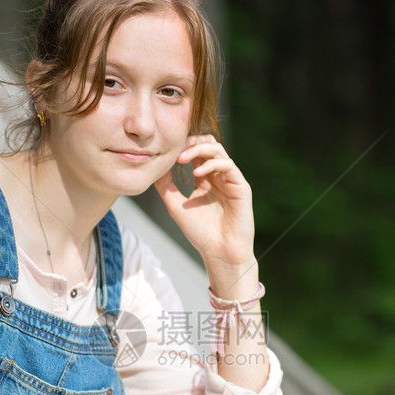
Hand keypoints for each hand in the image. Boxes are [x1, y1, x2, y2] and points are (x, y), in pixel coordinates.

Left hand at [154, 135, 256, 293]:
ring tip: (181, 159)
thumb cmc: (200, 233)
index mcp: (205, 178)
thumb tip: (153, 168)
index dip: (183, 145)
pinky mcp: (241, 187)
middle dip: (191, 142)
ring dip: (198, 150)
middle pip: (208, 143)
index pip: (196, 150)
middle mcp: (218, 175)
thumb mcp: (175, 206)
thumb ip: (165, 186)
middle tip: (175, 151)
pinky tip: (196, 174)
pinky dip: (211, 164)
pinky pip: (228, 165)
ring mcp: (230, 180)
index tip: (166, 149)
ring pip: (218, 150)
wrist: (219, 253)